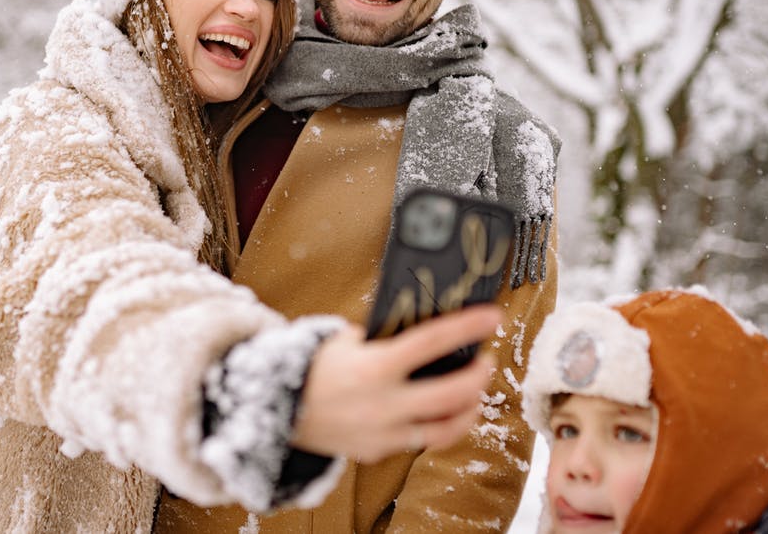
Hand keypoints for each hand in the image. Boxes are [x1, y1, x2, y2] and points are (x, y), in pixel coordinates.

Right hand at [291, 305, 499, 462]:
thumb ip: (381, 339)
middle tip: (486, 361)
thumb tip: (417, 333)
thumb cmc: (311, 368)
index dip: (467, 327)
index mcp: (375, 366)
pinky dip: (436, 425)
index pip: (433, 341)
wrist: (276, 410)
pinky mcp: (379, 450)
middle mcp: (384, 402)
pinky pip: (419, 440)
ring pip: (446, 428)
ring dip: (468, 409)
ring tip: (473, 394)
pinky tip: (441, 412)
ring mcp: (384, 431)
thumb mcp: (343, 340)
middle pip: (454, 392)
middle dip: (479, 375)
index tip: (491, 316)